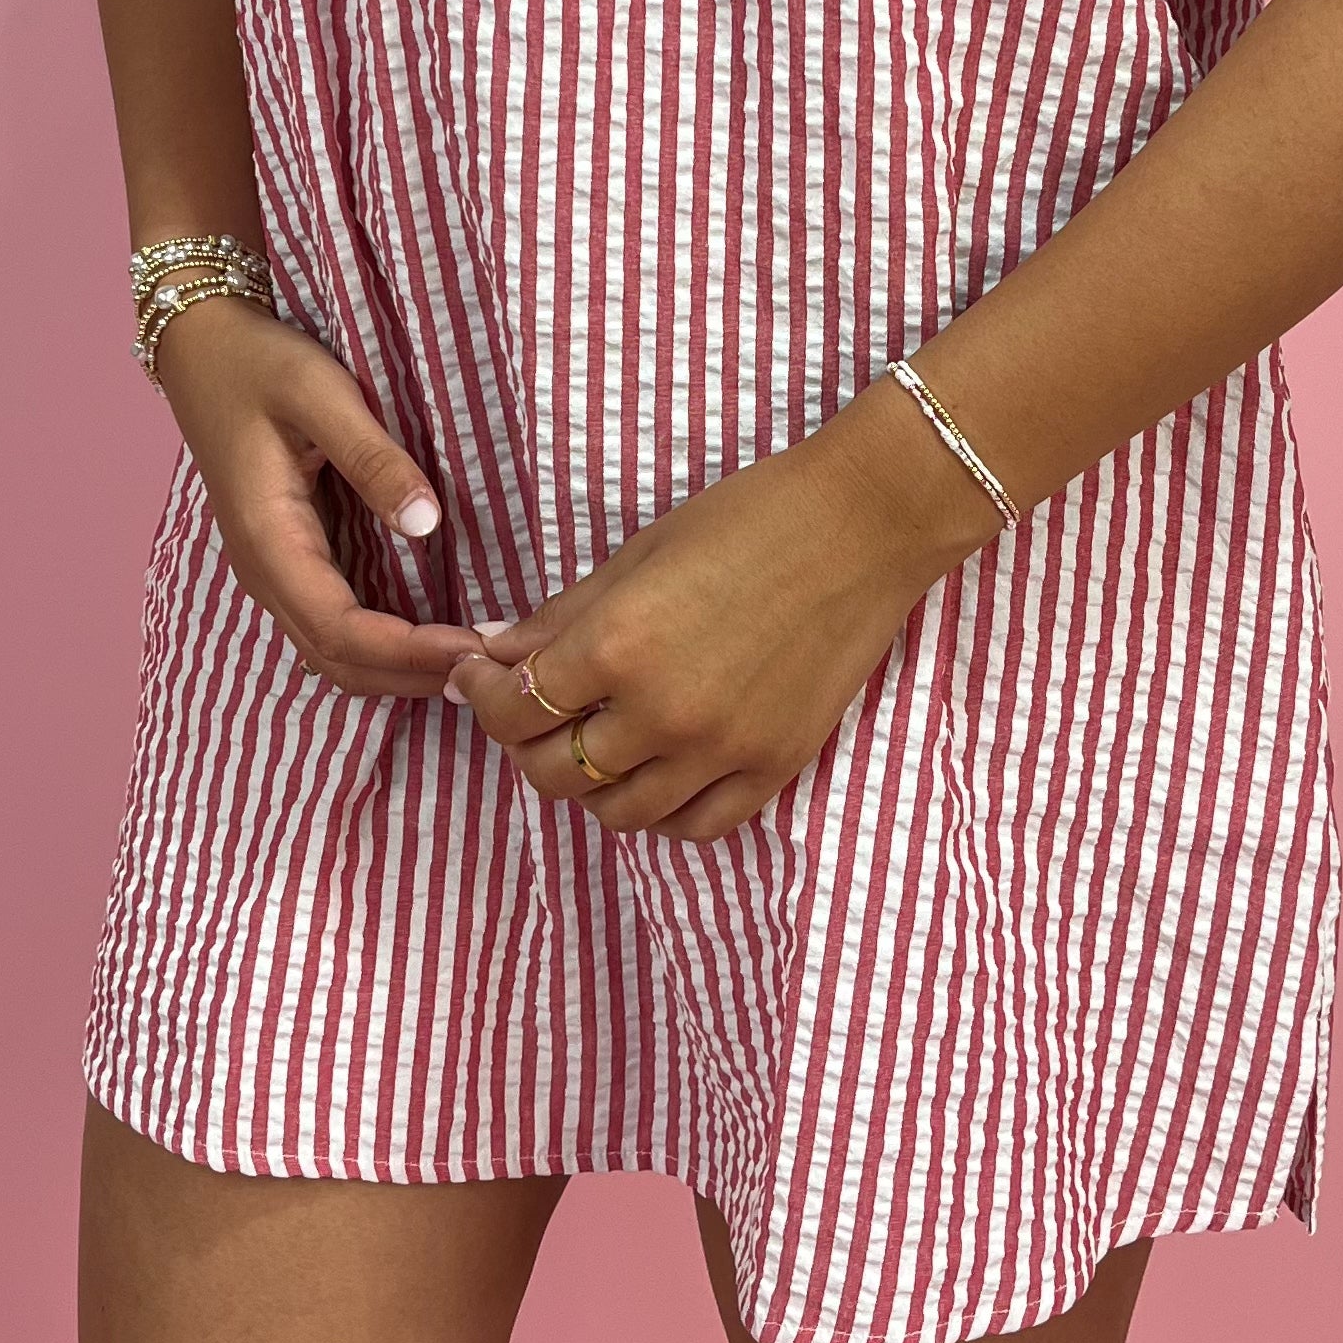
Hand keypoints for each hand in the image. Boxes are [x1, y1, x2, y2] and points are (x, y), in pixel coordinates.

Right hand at [155, 296, 482, 699]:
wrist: (202, 348)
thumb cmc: (259, 362)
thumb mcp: (319, 392)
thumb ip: (372, 457)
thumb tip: (427, 524)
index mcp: (267, 536)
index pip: (338, 629)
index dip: (407, 652)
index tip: (473, 649)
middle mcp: (263, 569)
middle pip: (336, 659)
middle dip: (410, 675)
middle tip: (489, 669)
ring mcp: (271, 568)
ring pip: (331, 652)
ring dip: (396, 669)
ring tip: (468, 661)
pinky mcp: (286, 557)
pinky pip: (330, 624)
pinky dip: (380, 645)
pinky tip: (429, 632)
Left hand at [444, 380, 997, 841]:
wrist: (864, 525)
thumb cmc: (748, 516)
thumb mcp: (639, 553)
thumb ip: (561, 615)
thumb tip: (494, 652)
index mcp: (619, 645)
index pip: (513, 707)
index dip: (480, 694)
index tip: (478, 676)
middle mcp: (662, 712)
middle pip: (554, 771)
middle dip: (525, 741)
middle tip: (531, 706)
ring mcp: (721, 750)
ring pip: (618, 811)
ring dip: (588, 781)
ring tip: (593, 737)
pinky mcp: (773, 768)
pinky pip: (694, 826)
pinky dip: (661, 810)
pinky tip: (655, 771)